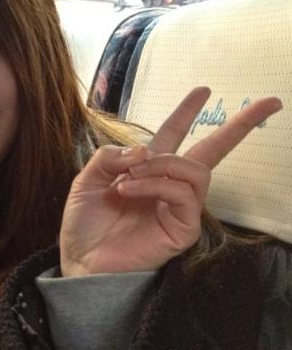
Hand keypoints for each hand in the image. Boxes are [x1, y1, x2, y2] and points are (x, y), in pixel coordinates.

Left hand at [60, 87, 282, 275]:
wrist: (81, 260)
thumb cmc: (84, 224)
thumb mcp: (87, 180)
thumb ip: (110, 157)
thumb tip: (144, 149)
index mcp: (146, 171)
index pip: (173, 136)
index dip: (186, 112)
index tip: (203, 89)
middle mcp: (168, 186)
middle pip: (212, 150)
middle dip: (240, 126)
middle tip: (269, 102)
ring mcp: (180, 207)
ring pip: (194, 170)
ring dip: (161, 166)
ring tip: (128, 180)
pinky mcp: (184, 228)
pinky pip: (183, 195)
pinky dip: (155, 186)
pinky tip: (129, 191)